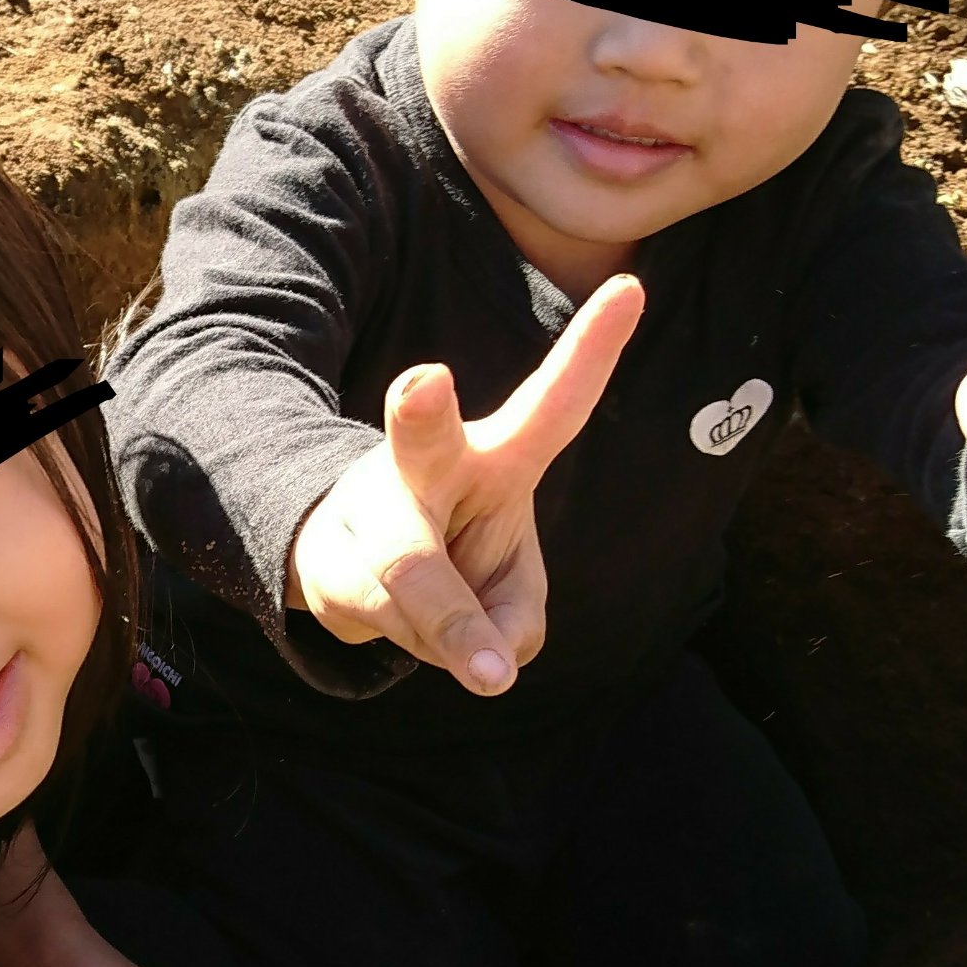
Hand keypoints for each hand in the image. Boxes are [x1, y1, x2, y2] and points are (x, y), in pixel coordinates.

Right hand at [288, 276, 645, 693]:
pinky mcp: (334, 571)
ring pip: (411, 569)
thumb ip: (515, 618)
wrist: (343, 563)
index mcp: (492, 454)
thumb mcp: (508, 580)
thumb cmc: (454, 552)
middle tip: (424, 380)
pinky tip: (416, 633)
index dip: (592, 351)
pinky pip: (398, 629)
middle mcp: (421, 468)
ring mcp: (370, 516)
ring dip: (452, 625)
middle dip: (420, 411)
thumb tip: (486, 659)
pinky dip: (428, 652)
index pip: (551, 403)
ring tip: (490, 677)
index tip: (632, 289)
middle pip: (420, 440)